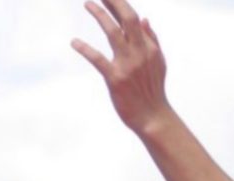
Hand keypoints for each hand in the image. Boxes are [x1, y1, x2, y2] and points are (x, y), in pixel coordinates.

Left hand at [72, 0, 170, 134]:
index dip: (120, 5)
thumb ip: (152, 40)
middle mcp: (140, 53)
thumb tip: (144, 19)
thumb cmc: (153, 91)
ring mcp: (128, 65)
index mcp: (149, 48)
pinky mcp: (115, 79)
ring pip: (113, 33)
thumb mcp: (159, 63)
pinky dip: (85, 48)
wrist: (153, 117)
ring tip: (88, 4)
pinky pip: (98, 59)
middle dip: (113, 2)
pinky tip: (74, 42)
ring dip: (99, 15)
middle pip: (126, 19)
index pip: (134, 19)